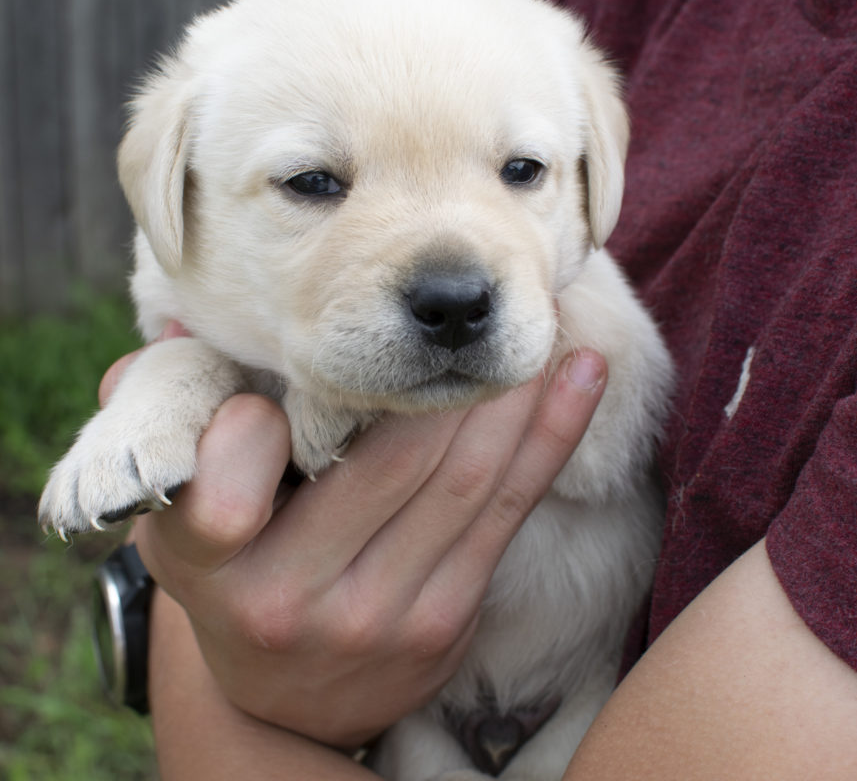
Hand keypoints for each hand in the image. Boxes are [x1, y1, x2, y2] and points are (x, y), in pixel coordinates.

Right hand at [105, 329, 606, 750]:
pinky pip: (508, 514)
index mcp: (209, 558)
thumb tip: (177, 317)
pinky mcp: (444, 624)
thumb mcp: (177, 509)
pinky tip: (582, 376)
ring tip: (544, 318)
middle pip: (386, 459)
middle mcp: (291, 597)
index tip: (305, 359)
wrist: (280, 700)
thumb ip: (175, 416)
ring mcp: (376, 616)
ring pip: (463, 479)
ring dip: (512, 393)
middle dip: (445, 371)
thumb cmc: (228, 570)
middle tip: (487, 292)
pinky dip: (550, 437)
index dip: (265, 417)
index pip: (229, 475)